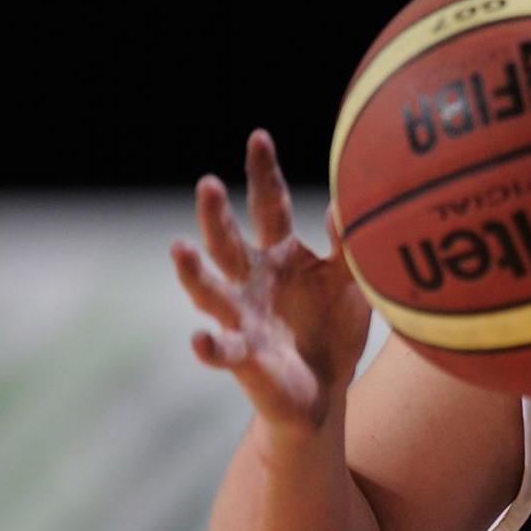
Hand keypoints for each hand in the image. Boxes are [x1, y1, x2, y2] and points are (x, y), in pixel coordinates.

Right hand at [171, 129, 370, 433]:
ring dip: (193, 272)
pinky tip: (199, 339)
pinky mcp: (244, 358)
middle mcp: (252, 282)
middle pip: (228, 242)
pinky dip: (210, 346)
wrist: (326, 393)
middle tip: (208, 183)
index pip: (268, 207)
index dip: (263, 174)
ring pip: (210, 292)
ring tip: (178, 248)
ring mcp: (243, 319)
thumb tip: (349, 203)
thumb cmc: (334, 329)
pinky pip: (223, 351)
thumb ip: (350, 246)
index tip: (258, 138)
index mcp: (280, 256)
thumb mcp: (351, 283)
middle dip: (216, 215)